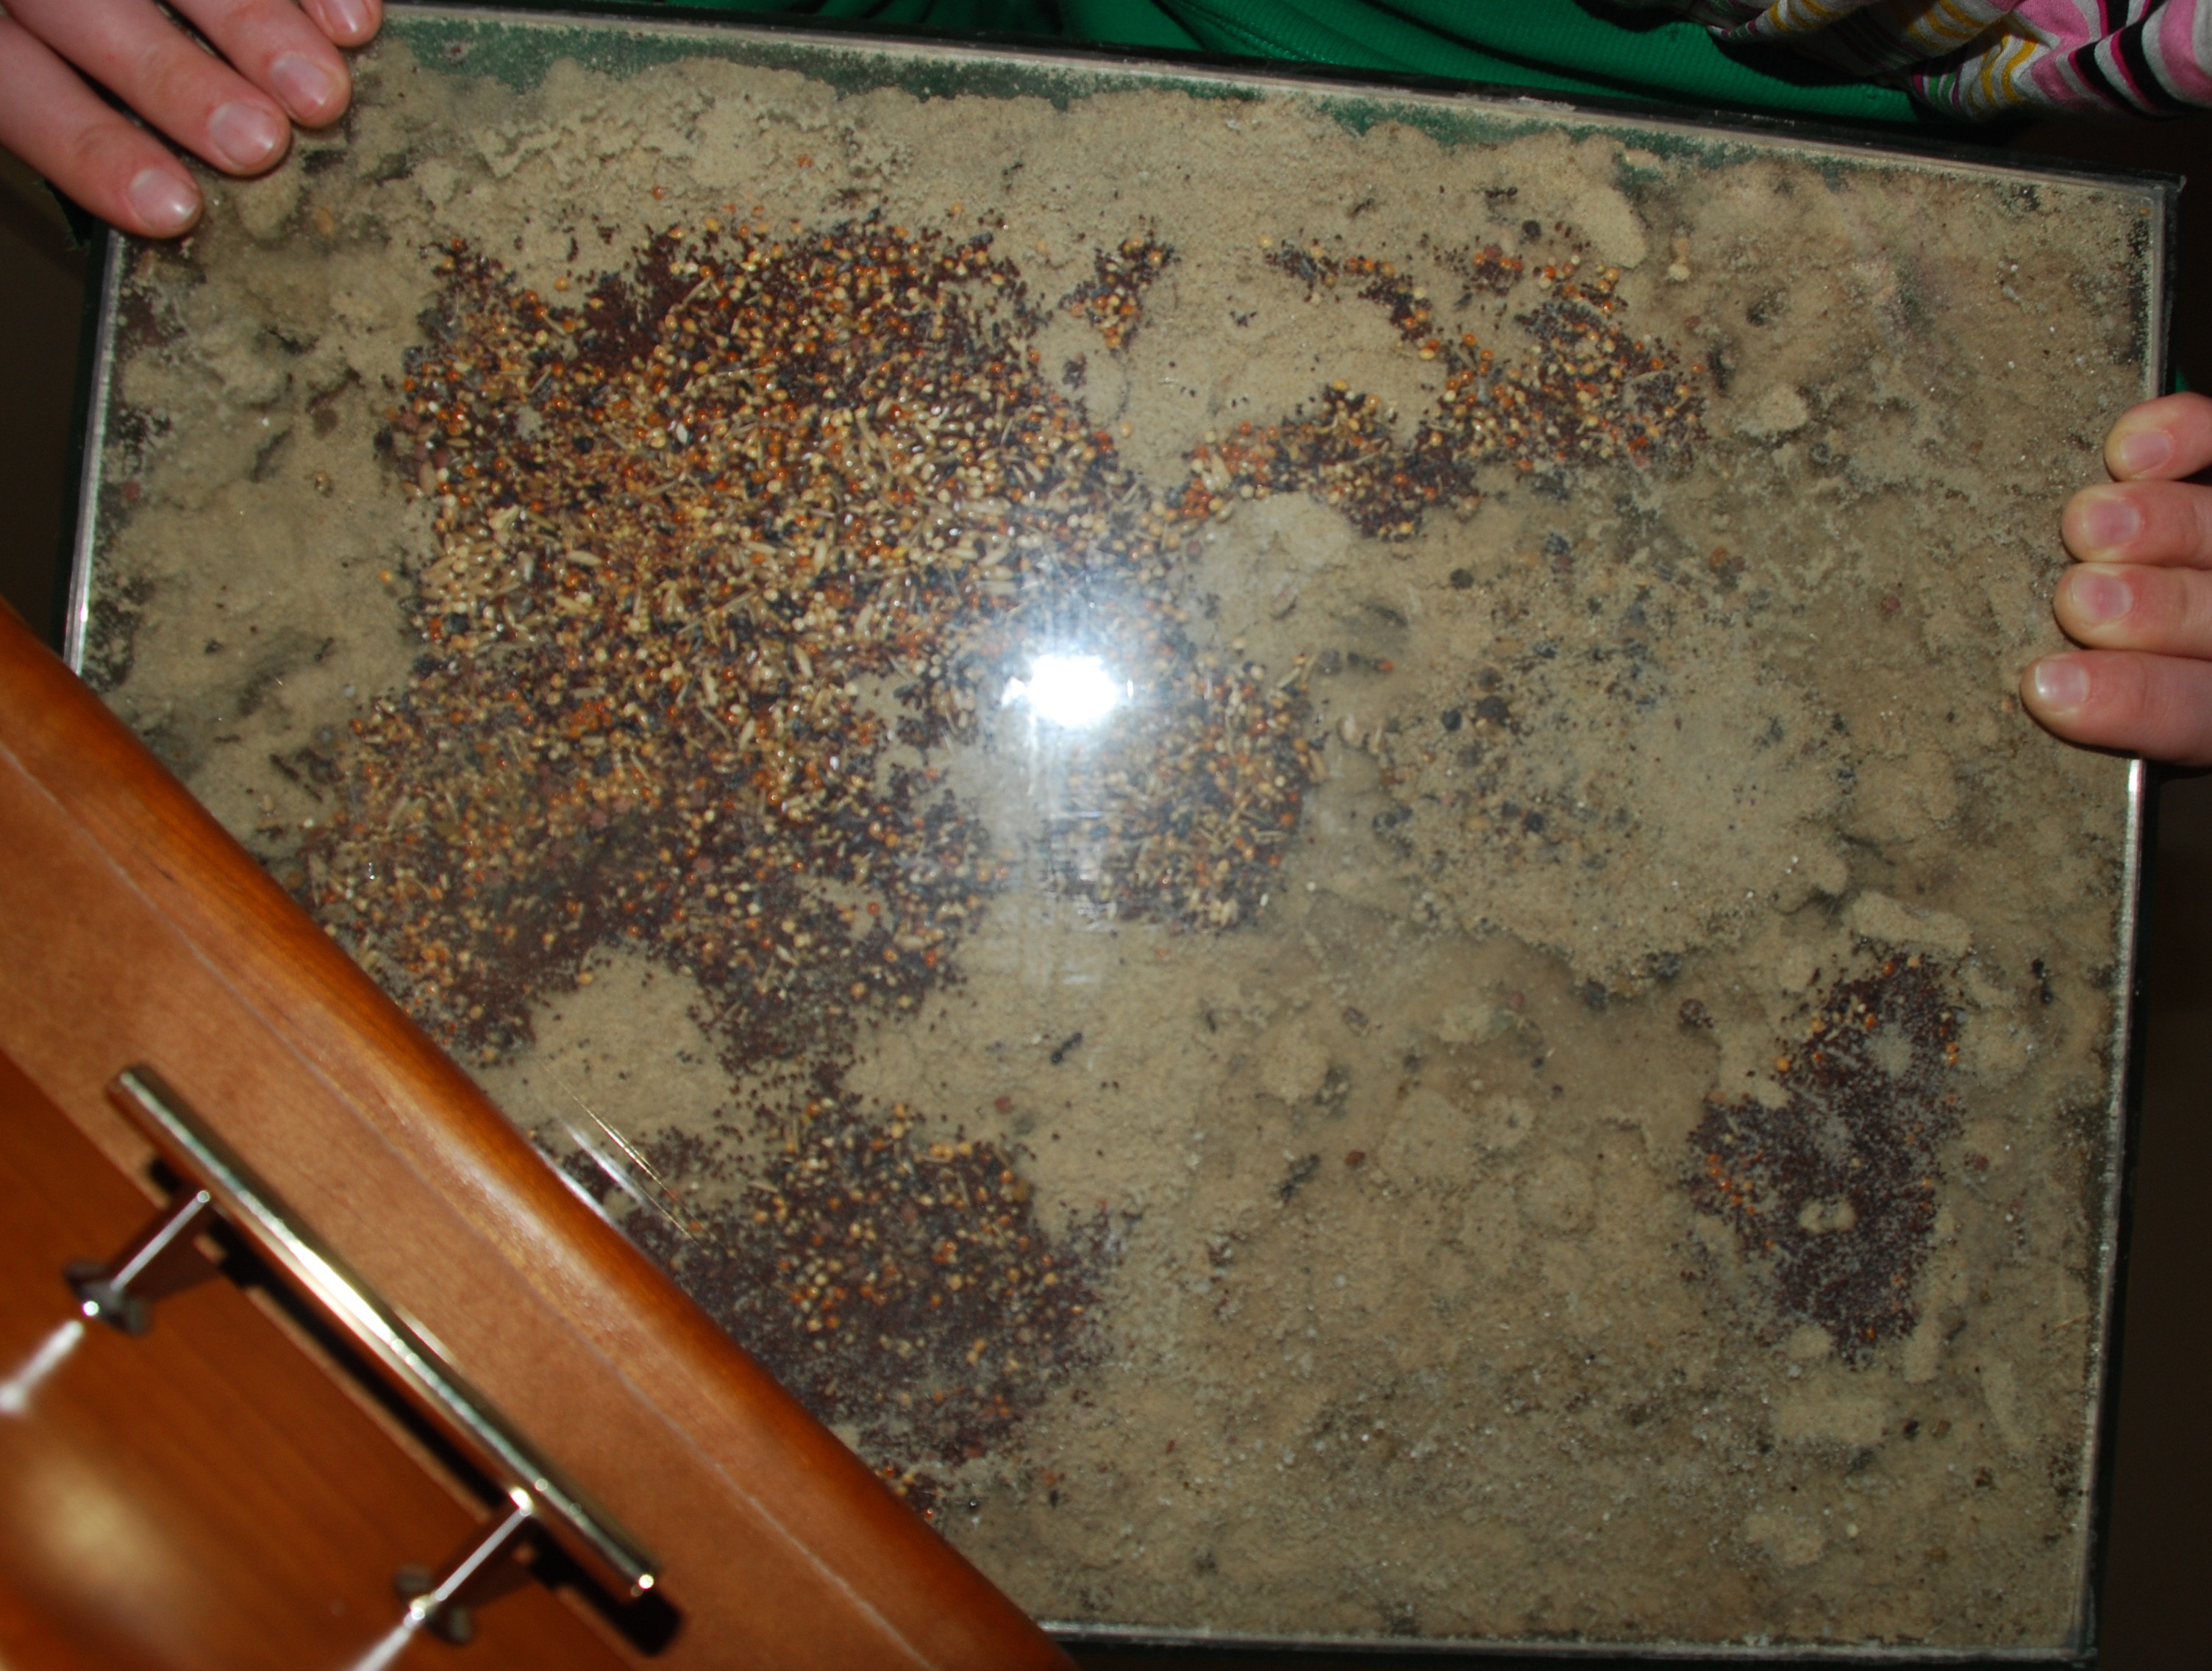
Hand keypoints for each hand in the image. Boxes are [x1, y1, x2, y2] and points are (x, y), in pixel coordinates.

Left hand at [0, 0, 380, 239]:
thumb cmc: (95, 65)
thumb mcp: (56, 97)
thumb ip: (97, 132)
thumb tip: (181, 208)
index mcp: (1, 36)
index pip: (24, 92)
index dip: (92, 148)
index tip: (173, 207)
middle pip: (91, 15)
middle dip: (179, 81)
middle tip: (257, 142)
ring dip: (257, 27)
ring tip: (321, 94)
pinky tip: (352, 25)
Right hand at [2021, 392, 2211, 765]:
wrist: (2181, 551)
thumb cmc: (2141, 637)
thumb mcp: (2146, 681)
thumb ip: (2114, 687)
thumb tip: (2020, 682)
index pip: (2192, 709)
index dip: (2132, 702)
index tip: (2049, 689)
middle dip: (2152, 608)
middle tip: (2080, 599)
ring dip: (2159, 523)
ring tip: (2086, 520)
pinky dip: (2189, 437)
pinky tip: (2131, 449)